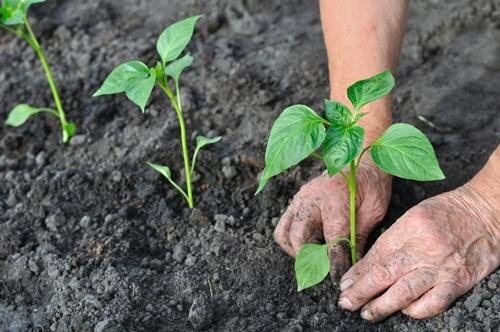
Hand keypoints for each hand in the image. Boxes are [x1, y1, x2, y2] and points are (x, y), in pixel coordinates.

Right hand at [273, 157, 391, 279]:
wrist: (360, 160)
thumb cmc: (371, 184)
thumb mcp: (374, 210)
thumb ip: (360, 237)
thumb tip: (353, 265)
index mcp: (335, 198)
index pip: (332, 238)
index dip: (335, 262)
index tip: (337, 278)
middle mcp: (312, 198)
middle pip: (299, 237)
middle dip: (311, 259)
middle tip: (325, 270)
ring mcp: (300, 199)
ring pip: (284, 234)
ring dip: (297, 251)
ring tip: (315, 258)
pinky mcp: (295, 202)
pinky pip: (283, 226)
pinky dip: (292, 241)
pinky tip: (310, 245)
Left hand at [338, 183, 499, 320]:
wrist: (486, 212)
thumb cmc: (446, 212)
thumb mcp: (413, 217)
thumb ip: (392, 240)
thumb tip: (366, 265)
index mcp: (408, 228)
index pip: (376, 255)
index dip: (358, 273)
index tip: (345, 284)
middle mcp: (423, 248)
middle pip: (385, 274)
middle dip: (361, 292)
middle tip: (346, 302)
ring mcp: (441, 267)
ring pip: (405, 292)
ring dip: (382, 306)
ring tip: (367, 313)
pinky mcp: (458, 281)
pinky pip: (434, 303)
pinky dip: (417, 311)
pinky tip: (405, 311)